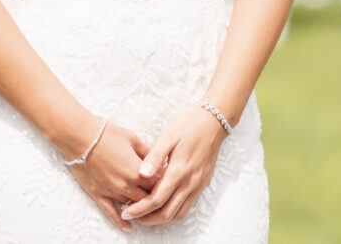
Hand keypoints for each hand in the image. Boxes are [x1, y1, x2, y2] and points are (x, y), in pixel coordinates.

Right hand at [65, 116, 154, 231]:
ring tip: (147, 207)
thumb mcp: (133, 139)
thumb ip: (148, 153)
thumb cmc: (107, 134)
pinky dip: (120, 222)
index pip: (159, 184)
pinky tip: (128, 227)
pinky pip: (111, 213)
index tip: (168, 181)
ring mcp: (112, 191)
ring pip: (132, 207)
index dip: (165, 183)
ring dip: (140, 207)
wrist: (80, 137)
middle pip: (148, 198)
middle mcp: (126, 185)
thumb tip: (159, 162)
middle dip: (155, 196)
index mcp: (137, 170)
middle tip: (160, 195)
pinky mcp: (99, 195)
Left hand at [122, 105, 229, 226]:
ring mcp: (198, 185)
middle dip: (148, 219)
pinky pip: (188, 206)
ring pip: (179, 214)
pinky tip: (163, 206)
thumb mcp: (169, 135)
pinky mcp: (202, 184)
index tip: (126, 211)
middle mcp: (190, 182)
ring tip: (145, 216)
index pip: (157, 199)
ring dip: (161, 219)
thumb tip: (142, 173)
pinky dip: (173, 212)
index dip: (140, 209)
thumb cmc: (189, 125)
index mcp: (179, 170)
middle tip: (132, 216)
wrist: (214, 121)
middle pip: (167, 213)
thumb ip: (155, 156)